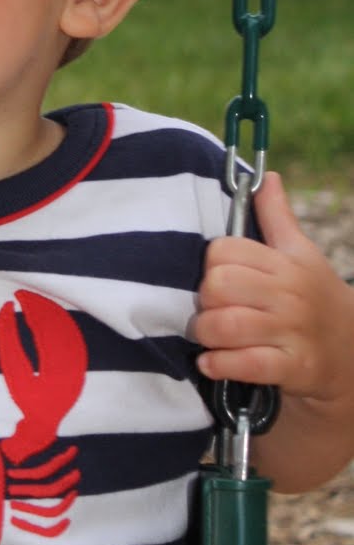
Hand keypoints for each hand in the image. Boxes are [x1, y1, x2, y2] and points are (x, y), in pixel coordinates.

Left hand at [196, 172, 351, 403]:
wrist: (352, 354)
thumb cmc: (314, 297)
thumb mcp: (300, 254)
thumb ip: (277, 216)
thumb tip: (265, 177)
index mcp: (285, 262)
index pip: (224, 251)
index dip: (212, 265)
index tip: (219, 278)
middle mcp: (289, 294)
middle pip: (219, 285)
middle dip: (205, 300)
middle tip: (213, 309)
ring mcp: (292, 332)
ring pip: (225, 325)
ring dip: (207, 334)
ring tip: (212, 337)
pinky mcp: (292, 367)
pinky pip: (243, 364)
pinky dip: (219, 364)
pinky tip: (213, 363)